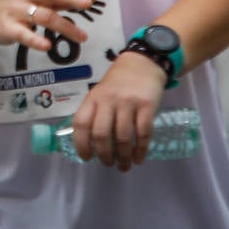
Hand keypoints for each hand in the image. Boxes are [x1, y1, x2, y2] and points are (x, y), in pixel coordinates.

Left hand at [68, 51, 166, 169]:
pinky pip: (143, 133)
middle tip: (109, 164)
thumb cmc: (118, 83)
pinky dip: (140, 150)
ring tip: (124, 166)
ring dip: (123, 157)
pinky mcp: (147, 106)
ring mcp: (128, 103)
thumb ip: (95, 113)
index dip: (81, 144)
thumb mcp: (100, 93)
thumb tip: (91, 144)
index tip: (86, 158)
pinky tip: (139, 159)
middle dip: (104, 155)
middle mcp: (108, 100)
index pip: (80, 123)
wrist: (143, 63)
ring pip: (123, 137)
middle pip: (101, 134)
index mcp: (93, 98)